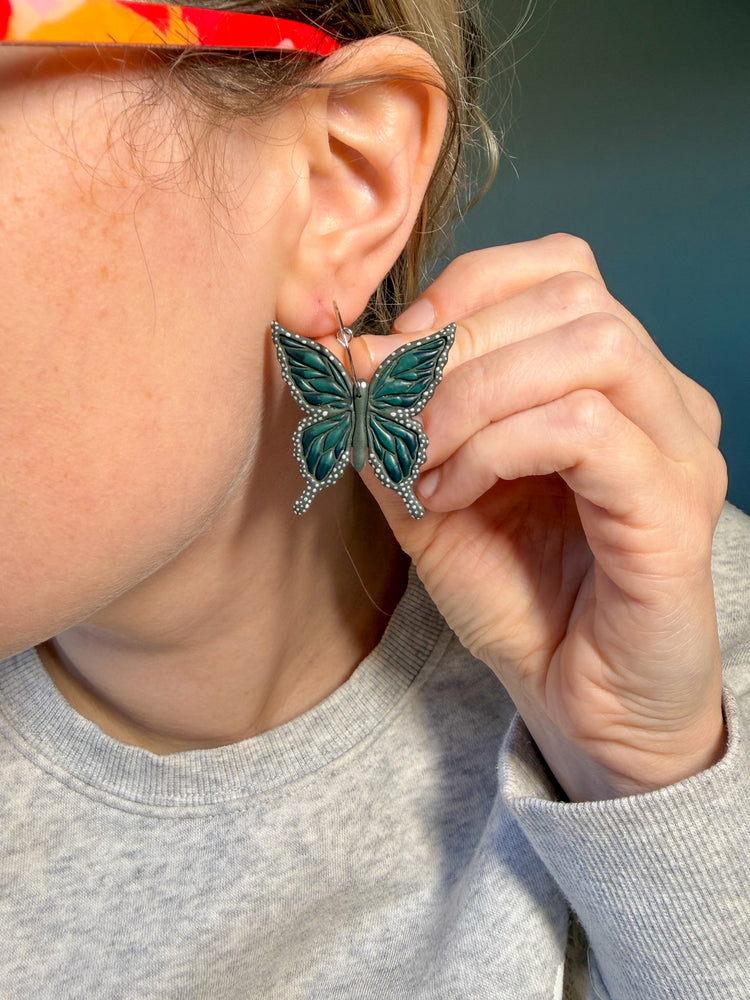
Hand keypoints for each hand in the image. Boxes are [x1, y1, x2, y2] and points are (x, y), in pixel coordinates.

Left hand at [354, 235, 727, 800]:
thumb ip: (397, 428)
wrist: (583, 703)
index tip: (387, 352)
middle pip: (573, 295)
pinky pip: (585, 429)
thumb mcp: (433, 500)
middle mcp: (661, 399)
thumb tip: (343, 359)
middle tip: (387, 406)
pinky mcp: (675, 509)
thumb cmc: (522, 600)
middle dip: (454, 343)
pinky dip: (496, 448)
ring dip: (473, 395)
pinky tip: (451, 493)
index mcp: (612, 382)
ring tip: (420, 460)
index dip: (462, 291)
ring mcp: (679, 449)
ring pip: (588, 347)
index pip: (561, 267)